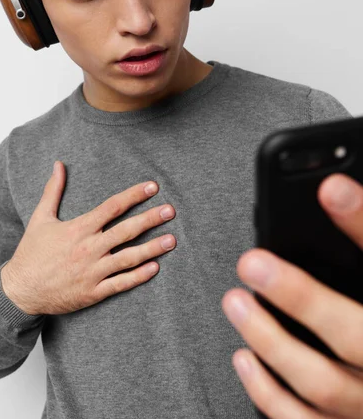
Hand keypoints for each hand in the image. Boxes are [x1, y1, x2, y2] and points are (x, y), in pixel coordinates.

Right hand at [1, 161, 175, 315]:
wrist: (20, 290)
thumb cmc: (31, 252)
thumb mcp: (40, 217)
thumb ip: (53, 190)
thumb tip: (59, 164)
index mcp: (79, 228)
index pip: (112, 206)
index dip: (134, 195)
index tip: (153, 187)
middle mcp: (88, 248)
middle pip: (126, 230)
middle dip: (151, 218)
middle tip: (171, 210)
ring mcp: (92, 271)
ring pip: (128, 258)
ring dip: (152, 248)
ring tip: (172, 240)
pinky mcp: (93, 292)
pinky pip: (121, 283)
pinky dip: (139, 276)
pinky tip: (155, 268)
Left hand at [221, 173, 362, 417]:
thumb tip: (334, 189)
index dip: (362, 223)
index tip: (330, 189)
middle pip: (351, 336)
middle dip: (300, 297)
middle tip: (253, 264)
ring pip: (320, 385)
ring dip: (270, 341)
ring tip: (235, 302)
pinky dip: (268, 394)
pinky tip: (243, 357)